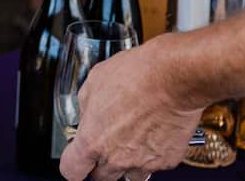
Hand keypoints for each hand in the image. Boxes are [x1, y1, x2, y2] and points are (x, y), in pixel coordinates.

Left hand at [59, 38, 205, 180]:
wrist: (173, 76)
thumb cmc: (136, 74)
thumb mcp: (94, 81)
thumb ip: (86, 106)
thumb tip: (87, 114)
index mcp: (92, 140)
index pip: (71, 171)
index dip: (73, 165)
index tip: (76, 160)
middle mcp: (115, 158)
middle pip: (100, 178)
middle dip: (100, 164)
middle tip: (106, 144)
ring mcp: (142, 163)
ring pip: (129, 176)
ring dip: (126, 163)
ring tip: (132, 138)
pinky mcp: (166, 161)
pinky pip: (154, 165)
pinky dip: (151, 154)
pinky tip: (152, 133)